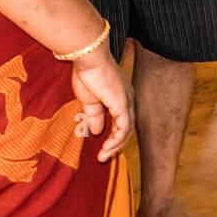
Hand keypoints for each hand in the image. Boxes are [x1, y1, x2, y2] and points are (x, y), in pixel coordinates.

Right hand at [69, 46, 133, 162]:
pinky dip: (116, 141)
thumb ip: (94, 115)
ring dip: (115, 146)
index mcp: (121, 97)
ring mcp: (127, 102)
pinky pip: (123, 128)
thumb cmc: (87, 74)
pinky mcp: (123, 105)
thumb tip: (96, 131)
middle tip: (103, 157)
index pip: (123, 122)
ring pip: (127, 131)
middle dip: (116, 145)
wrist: (88, 59)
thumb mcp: (89, 100)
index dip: (114, 137)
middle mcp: (128, 100)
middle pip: (128, 129)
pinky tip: (106, 149)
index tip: (102, 148)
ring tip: (102, 157)